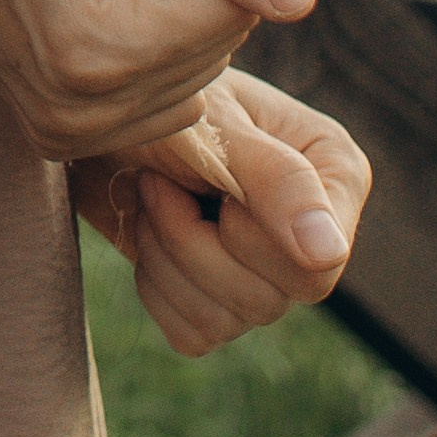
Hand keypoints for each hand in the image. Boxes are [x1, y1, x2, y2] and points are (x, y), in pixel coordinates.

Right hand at [0, 0, 317, 160]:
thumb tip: (301, 3)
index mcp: (96, 54)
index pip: (228, 12)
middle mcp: (83, 119)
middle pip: (215, 51)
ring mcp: (70, 140)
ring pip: (198, 81)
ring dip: (170, 21)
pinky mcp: (66, 144)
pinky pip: (164, 102)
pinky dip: (148, 53)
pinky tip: (95, 14)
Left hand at [78, 70, 371, 355]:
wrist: (102, 117)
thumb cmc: (162, 101)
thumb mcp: (216, 124)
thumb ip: (276, 179)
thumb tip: (329, 254)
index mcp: (333, 176)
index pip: (315, 264)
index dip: (250, 238)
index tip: (208, 182)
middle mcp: (312, 234)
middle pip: (269, 300)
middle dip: (192, 240)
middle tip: (160, 178)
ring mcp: (269, 277)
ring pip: (226, 321)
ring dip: (165, 255)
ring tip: (151, 194)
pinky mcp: (222, 305)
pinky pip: (194, 335)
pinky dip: (155, 285)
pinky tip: (147, 231)